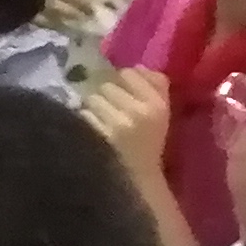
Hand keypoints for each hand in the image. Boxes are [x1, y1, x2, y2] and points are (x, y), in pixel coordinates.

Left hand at [80, 63, 171, 185]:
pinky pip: (84, 114)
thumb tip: (136, 66)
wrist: (139, 179)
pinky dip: (86, 121)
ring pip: (92, 98)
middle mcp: (139, 112)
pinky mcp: (99, 135)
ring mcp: (118, 124)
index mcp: (158, 105)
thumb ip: (155, 87)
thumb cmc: (149, 145)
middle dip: (106, 96)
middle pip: (107, 85)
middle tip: (111, 112)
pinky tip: (94, 132)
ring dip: (93, 108)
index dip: (122, 82)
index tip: (123, 95)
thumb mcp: (161, 116)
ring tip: (102, 122)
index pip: (130, 74)